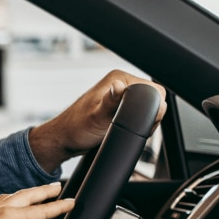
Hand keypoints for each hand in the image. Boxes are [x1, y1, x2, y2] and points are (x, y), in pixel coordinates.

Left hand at [0, 183, 74, 218]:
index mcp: (10, 215)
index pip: (41, 210)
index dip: (58, 206)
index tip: (71, 201)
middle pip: (26, 196)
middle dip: (43, 191)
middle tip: (56, 186)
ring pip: (10, 198)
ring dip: (25, 195)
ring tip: (32, 194)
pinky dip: (7, 203)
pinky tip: (3, 211)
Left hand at [28, 70, 165, 172]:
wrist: (64, 139)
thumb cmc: (77, 128)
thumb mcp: (97, 117)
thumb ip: (110, 102)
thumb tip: (119, 86)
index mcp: (118, 78)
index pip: (154, 89)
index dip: (153, 108)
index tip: (140, 121)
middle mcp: (120, 83)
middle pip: (152, 99)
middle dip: (149, 116)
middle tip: (128, 127)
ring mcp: (120, 95)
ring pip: (146, 107)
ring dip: (142, 120)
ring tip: (123, 128)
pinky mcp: (118, 106)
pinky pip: (138, 113)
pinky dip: (136, 123)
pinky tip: (124, 129)